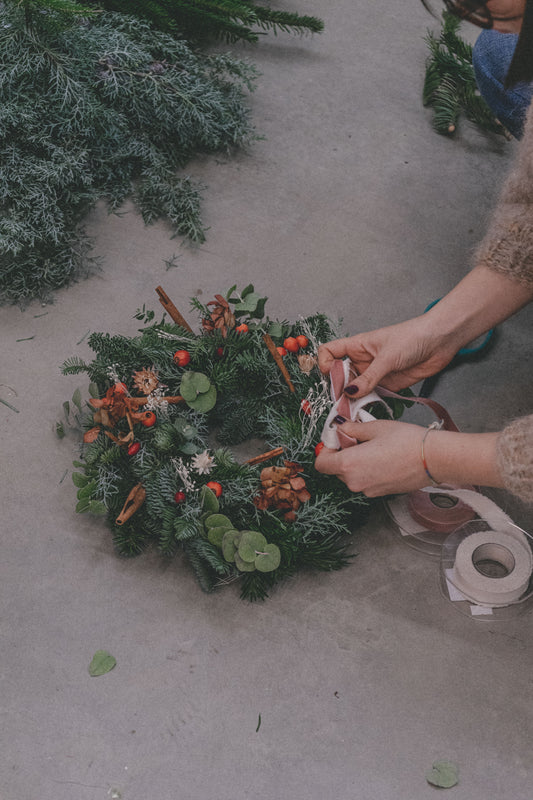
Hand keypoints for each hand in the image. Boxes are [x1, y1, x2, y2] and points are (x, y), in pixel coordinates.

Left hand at [315, 421, 502, 495]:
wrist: (434, 459)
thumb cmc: (406, 441)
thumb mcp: (375, 427)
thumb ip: (352, 428)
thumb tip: (341, 428)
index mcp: (348, 464)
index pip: (321, 463)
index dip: (327, 449)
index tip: (338, 439)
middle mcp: (355, 482)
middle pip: (336, 469)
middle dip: (343, 454)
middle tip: (359, 438)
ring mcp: (368, 490)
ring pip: (351, 475)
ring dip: (356, 462)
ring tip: (376, 447)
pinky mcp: (380, 494)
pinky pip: (365, 481)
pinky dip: (368, 470)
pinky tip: (385, 458)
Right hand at [318, 315, 457, 397]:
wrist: (441, 340)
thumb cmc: (414, 336)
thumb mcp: (387, 357)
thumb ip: (369, 377)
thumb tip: (350, 392)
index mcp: (358, 345)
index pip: (330, 352)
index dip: (325, 363)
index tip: (330, 376)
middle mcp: (363, 360)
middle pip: (340, 375)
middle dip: (338, 388)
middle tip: (342, 401)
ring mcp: (374, 373)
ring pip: (355, 389)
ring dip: (352, 399)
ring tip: (352, 409)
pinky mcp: (387, 384)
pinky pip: (371, 396)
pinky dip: (367, 404)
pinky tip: (366, 408)